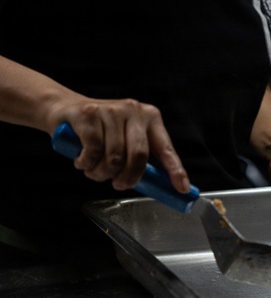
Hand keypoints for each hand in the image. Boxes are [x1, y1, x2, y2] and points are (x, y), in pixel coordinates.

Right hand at [46, 97, 189, 192]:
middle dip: (128, 178)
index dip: (175, 170)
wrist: (63, 108)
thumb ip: (140, 156)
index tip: (181, 189)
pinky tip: (82, 162)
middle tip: (119, 185)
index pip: (166, 148)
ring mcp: (110, 111)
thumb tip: (158, 185)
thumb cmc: (99, 130)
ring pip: (114, 157)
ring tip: (95, 172)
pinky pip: (92, 150)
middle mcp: (133, 111)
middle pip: (139, 156)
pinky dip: (86, 164)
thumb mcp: (125, 138)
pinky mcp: (87, 114)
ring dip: (102, 174)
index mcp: (149, 117)